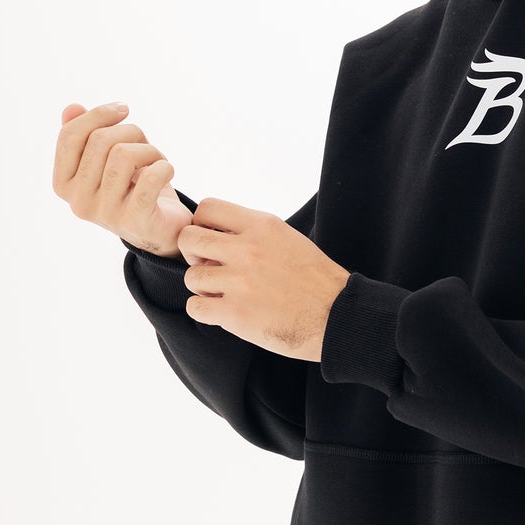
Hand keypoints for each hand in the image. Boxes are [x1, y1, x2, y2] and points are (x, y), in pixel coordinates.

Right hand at [54, 101, 190, 257]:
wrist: (161, 229)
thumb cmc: (132, 187)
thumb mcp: (106, 158)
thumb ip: (85, 135)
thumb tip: (71, 108)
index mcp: (63, 184)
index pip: (70, 135)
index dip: (98, 114)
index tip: (123, 109)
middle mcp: (78, 201)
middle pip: (100, 140)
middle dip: (131, 132)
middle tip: (146, 146)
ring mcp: (105, 213)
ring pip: (124, 154)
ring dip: (150, 150)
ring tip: (157, 161)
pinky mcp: (135, 220)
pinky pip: (150, 177)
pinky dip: (164, 167)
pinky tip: (167, 171)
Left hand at [179, 197, 350, 362]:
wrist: (336, 316)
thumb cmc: (316, 280)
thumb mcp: (289, 239)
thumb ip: (254, 233)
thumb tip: (220, 233)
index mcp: (262, 226)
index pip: (207, 208)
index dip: (203, 224)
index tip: (214, 240)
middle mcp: (247, 249)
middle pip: (188, 239)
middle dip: (194, 254)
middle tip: (210, 266)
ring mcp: (239, 282)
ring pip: (191, 276)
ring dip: (202, 286)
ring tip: (223, 293)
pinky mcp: (235, 313)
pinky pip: (195, 307)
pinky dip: (204, 310)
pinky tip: (221, 311)